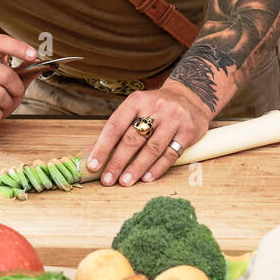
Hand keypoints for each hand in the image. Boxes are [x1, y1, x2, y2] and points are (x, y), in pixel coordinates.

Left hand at [85, 82, 211, 186]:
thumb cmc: (156, 107)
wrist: (189, 97)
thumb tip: (91, 153)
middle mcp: (156, 107)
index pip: (115, 126)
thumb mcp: (135, 109)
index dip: (103, 147)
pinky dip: (157, 168)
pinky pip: (170, 154)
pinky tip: (146, 178)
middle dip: (118, 162)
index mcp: (137, 101)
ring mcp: (174, 119)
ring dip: (136, 168)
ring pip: (152, 149)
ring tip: (125, 182)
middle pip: (132, 139)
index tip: (93, 165)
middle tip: (107, 179)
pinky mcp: (188, 131)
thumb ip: (116, 130)